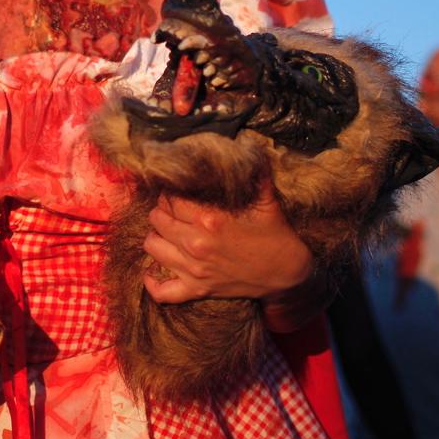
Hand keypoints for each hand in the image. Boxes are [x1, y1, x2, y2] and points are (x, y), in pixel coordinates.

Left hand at [141, 182, 321, 328]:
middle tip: (171, 210)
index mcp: (210, 218)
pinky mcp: (197, 290)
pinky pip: (162, 292)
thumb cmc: (275, 234)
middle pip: (157, 219)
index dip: (169, 192)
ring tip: (165, 231)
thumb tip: (249, 147)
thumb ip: (255, 172)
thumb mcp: (266, 200)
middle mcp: (197, 243)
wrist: (286, 274)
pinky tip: (153, 271)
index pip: (170, 198)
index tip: (175, 191)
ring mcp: (195, 269)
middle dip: (161, 211)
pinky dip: (153, 283)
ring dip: (155, 237)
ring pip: (152, 247)